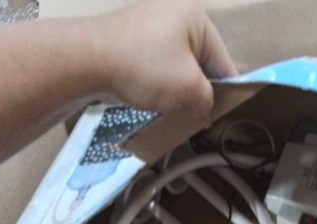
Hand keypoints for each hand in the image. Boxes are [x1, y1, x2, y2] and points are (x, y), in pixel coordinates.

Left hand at [91, 0, 237, 125]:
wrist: (88, 60)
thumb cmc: (146, 68)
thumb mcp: (188, 87)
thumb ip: (207, 101)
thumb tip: (206, 114)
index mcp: (197, 17)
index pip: (224, 61)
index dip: (228, 91)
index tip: (227, 115)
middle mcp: (177, 13)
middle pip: (202, 63)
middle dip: (201, 91)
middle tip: (200, 116)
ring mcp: (154, 24)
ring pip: (182, 66)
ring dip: (182, 90)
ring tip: (178, 109)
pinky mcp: (137, 38)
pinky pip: (162, 64)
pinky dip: (164, 83)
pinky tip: (160, 99)